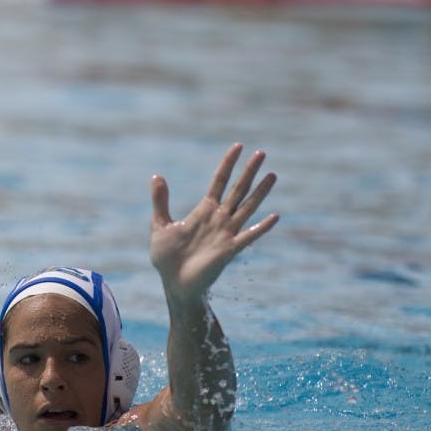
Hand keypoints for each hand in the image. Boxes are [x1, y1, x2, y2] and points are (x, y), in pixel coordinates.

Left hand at [150, 143, 278, 303]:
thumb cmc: (167, 257)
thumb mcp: (160, 224)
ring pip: (247, 207)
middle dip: (248, 171)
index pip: (219, 181)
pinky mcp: (229, 250)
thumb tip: (157, 175)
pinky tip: (274, 216)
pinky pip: (248, 236)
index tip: (237, 146)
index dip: (227, 164)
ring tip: (272, 174)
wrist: (173, 283)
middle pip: (237, 190)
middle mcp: (218, 219)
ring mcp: (226, 233)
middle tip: (261, 153)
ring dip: (260, 192)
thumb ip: (160, 201)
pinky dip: (261, 227)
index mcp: (203, 211)